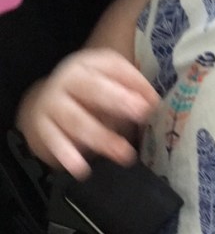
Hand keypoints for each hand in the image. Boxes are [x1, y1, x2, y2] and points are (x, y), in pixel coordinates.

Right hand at [17, 48, 158, 178]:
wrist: (43, 107)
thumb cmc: (88, 97)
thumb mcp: (111, 87)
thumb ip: (133, 92)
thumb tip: (153, 102)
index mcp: (89, 64)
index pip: (113, 66)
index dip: (134, 82)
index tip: (154, 101)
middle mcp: (68, 78)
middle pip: (92, 87)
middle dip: (118, 99)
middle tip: (142, 113)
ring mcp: (52, 101)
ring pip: (76, 119)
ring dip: (102, 137)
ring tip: (124, 154)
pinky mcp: (41, 125)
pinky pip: (54, 140)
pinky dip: (67, 154)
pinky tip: (81, 168)